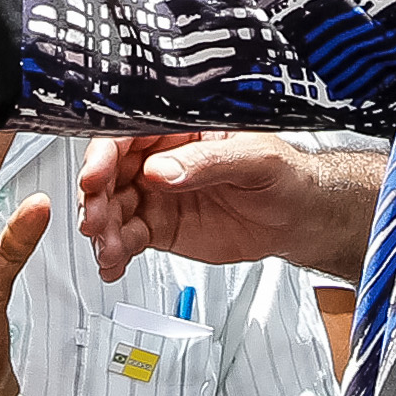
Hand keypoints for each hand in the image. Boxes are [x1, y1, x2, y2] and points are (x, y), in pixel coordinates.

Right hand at [78, 132, 381, 282]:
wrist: (300, 219)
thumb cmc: (285, 176)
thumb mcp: (255, 159)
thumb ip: (208, 161)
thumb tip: (161, 170)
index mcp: (179, 131)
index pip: (128, 136)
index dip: (103, 156)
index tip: (94, 178)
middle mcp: (160, 160)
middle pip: (109, 174)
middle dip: (95, 199)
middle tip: (95, 222)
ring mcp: (156, 195)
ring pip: (112, 209)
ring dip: (102, 231)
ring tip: (109, 250)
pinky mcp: (159, 226)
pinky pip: (126, 237)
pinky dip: (114, 253)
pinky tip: (112, 264)